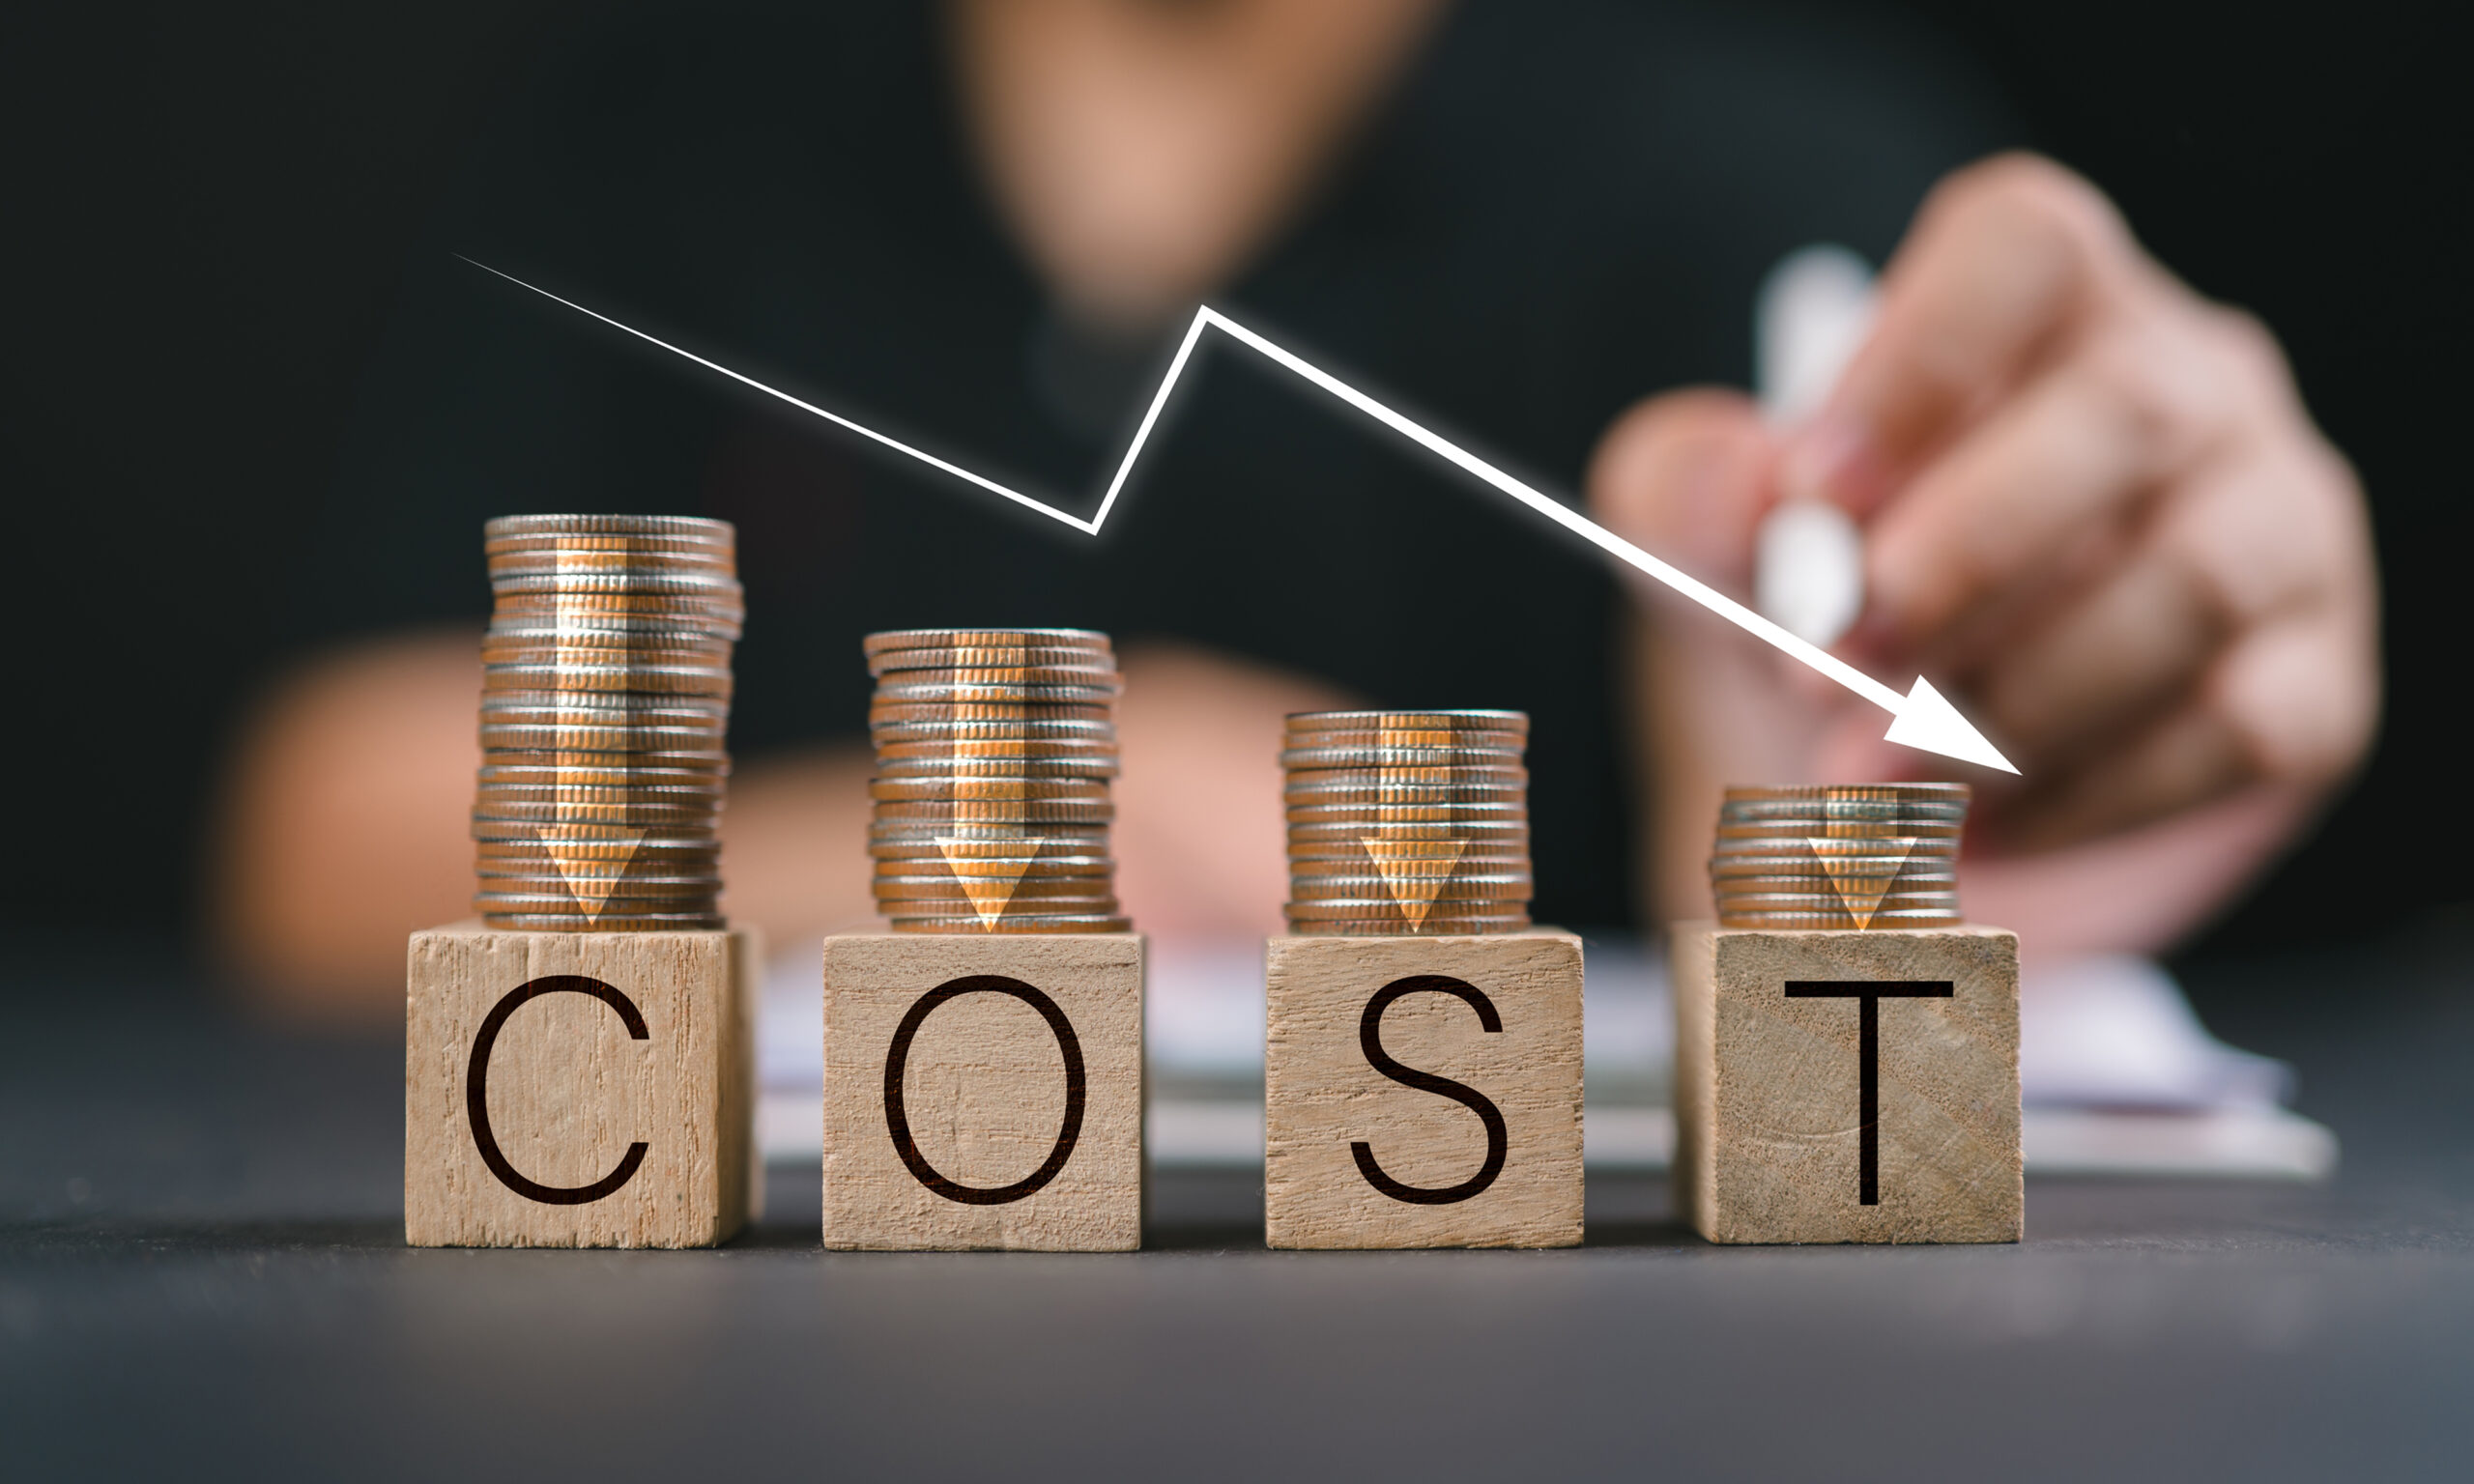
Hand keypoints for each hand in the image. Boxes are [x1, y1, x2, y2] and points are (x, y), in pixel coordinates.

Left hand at [1588, 155, 2378, 955]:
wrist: (1888, 788)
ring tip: (1876, 780)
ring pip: (2190, 582)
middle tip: (1826, 671)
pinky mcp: (2315, 682)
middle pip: (2125, 412)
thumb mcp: (1713, 550)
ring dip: (2010, 700)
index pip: (2022, 248)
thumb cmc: (1815, 617)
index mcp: (2042, 305)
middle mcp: (2189, 385)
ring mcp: (2275, 528)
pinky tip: (1977, 831)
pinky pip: (2237, 728)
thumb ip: (1685, 490)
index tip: (1811, 497)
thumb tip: (1744, 478)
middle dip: (1960, 557)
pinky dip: (2085, 796)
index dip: (1918, 363)